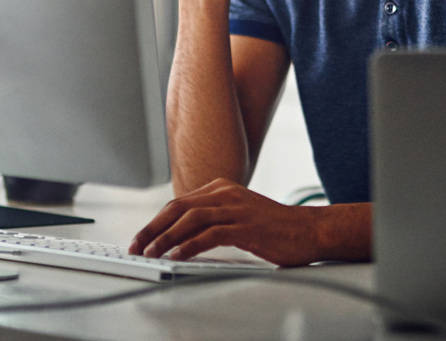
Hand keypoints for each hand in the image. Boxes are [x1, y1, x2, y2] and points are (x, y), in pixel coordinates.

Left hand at [128, 178, 320, 266]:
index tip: (140, 239)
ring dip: (165, 238)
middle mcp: (225, 194)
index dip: (155, 222)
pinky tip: (177, 256)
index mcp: (220, 189)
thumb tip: (180, 238)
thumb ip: (212, 220)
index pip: (178, 204)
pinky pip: (211, 234)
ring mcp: (236, 208)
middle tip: (136, 246)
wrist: (309, 230)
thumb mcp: (238, 216)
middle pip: (177, 208)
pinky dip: (190, 245)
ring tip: (150, 253)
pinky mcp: (246, 227)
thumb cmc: (274, 228)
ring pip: (190, 219)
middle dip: (152, 228)